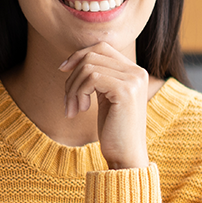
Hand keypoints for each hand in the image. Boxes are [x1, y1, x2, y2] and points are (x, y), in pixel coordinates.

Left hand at [59, 42, 150, 168]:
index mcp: (135, 71)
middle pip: (92, 55)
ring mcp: (133, 80)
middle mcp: (137, 71)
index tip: (63, 70)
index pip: (102, 48)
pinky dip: (78, 93)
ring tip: (73, 108)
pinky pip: (91, 79)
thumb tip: (73, 59)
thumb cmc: (114, 130)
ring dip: (72, 89)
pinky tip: (80, 110)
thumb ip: (98, 77)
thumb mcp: (105, 97)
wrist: (126, 155)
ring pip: (88, 67)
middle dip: (72, 76)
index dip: (79, 55)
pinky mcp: (125, 90)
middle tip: (68, 100)